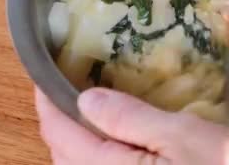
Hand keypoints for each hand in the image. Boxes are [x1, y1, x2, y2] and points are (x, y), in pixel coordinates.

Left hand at [35, 87, 228, 164]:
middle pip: (63, 154)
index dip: (48, 102)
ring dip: (76, 139)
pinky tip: (117, 141)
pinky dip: (96, 154)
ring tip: (91, 110)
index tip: (46, 74)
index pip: (60, 133)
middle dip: (59, 121)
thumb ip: (130, 118)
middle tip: (71, 86)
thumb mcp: (182, 135)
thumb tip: (85, 99)